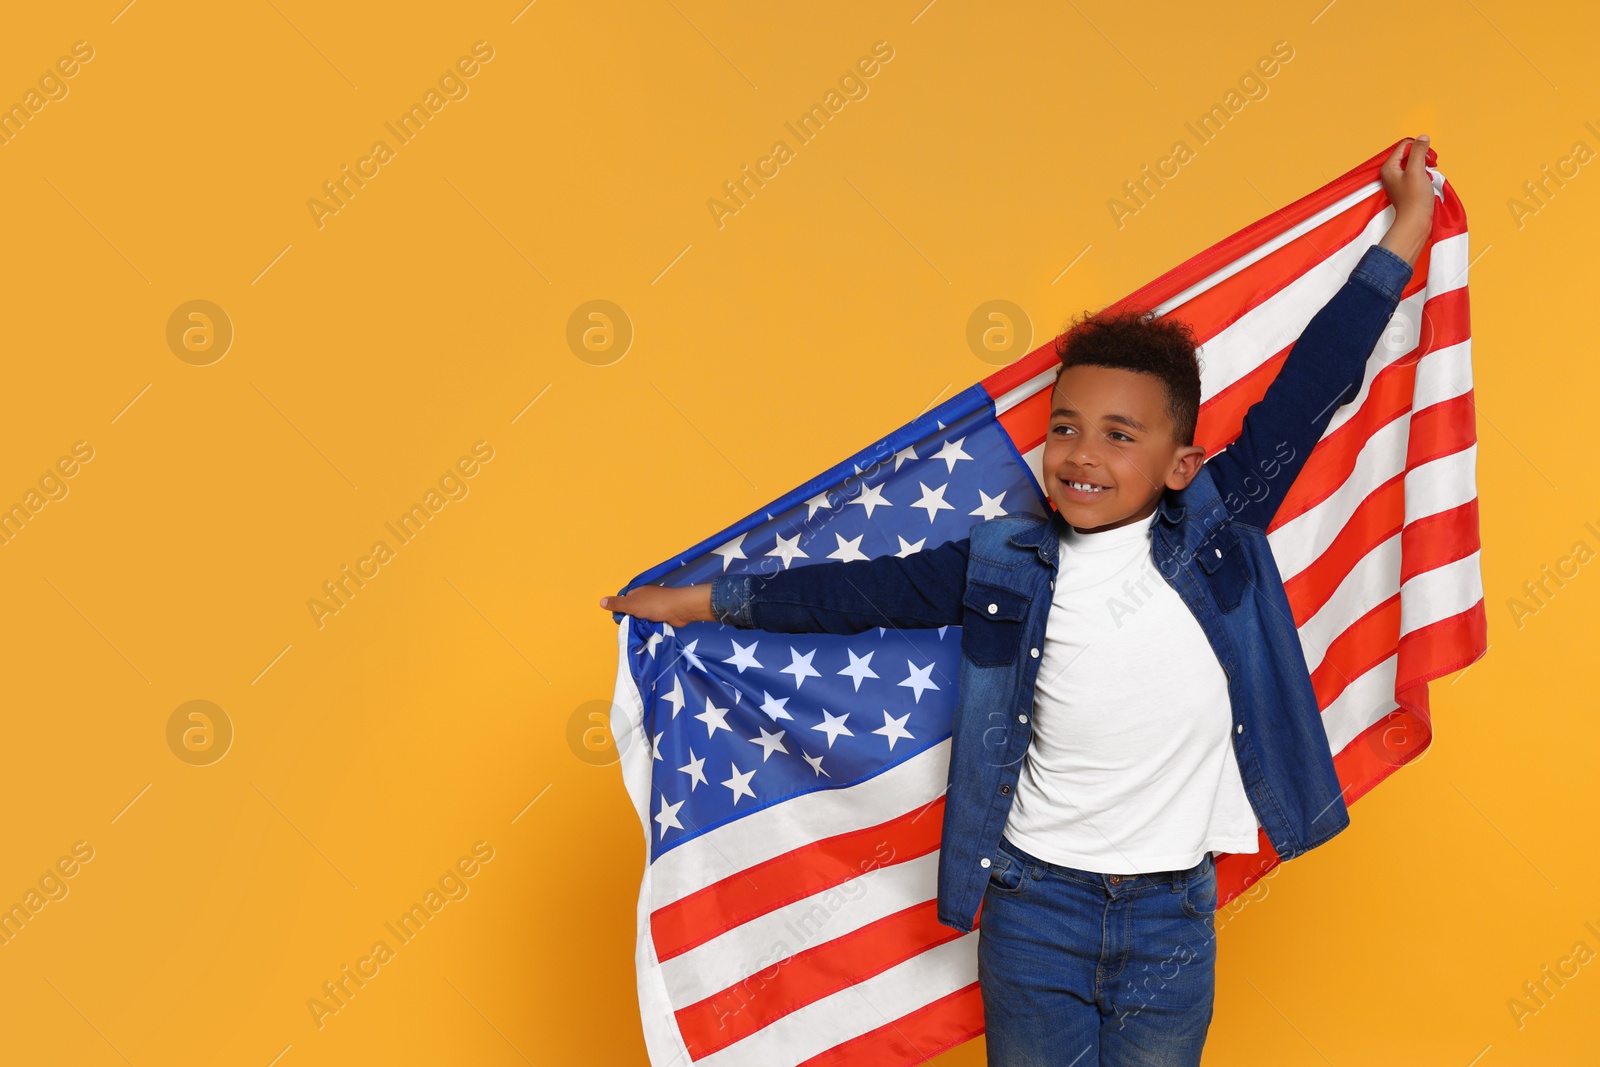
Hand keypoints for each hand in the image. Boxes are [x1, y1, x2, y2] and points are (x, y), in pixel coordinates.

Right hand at [600, 584, 713, 626]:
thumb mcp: (632, 604)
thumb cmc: (655, 604)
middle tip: (635, 626)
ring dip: (641, 625)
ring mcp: (653, 607)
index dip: (621, 613)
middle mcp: (644, 598)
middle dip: (632, 621)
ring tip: (643, 629)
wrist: (680, 609)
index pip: (622, 604)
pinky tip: (651, 630)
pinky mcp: (661, 615)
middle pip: (631, 612)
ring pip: (641, 619)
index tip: (624, 620)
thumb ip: (617, 604)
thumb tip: (601, 601)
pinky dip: (650, 627)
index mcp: (635, 593)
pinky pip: (650, 623)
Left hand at [1378, 135, 1435, 266]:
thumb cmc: (1414, 200)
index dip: (1419, 148)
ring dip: (1425, 166)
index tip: (1427, 158)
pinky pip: (1417, 173)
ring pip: (1415, 163)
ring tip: (1428, 176)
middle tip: (1430, 166)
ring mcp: (1399, 180)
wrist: (1416, 222)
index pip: (1405, 145)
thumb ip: (1418, 151)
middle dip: (1423, 157)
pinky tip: (1428, 182)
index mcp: (1389, 167)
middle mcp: (1391, 173)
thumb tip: (1423, 138)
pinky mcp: (1407, 187)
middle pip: (1410, 153)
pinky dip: (1425, 175)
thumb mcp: (1417, 170)